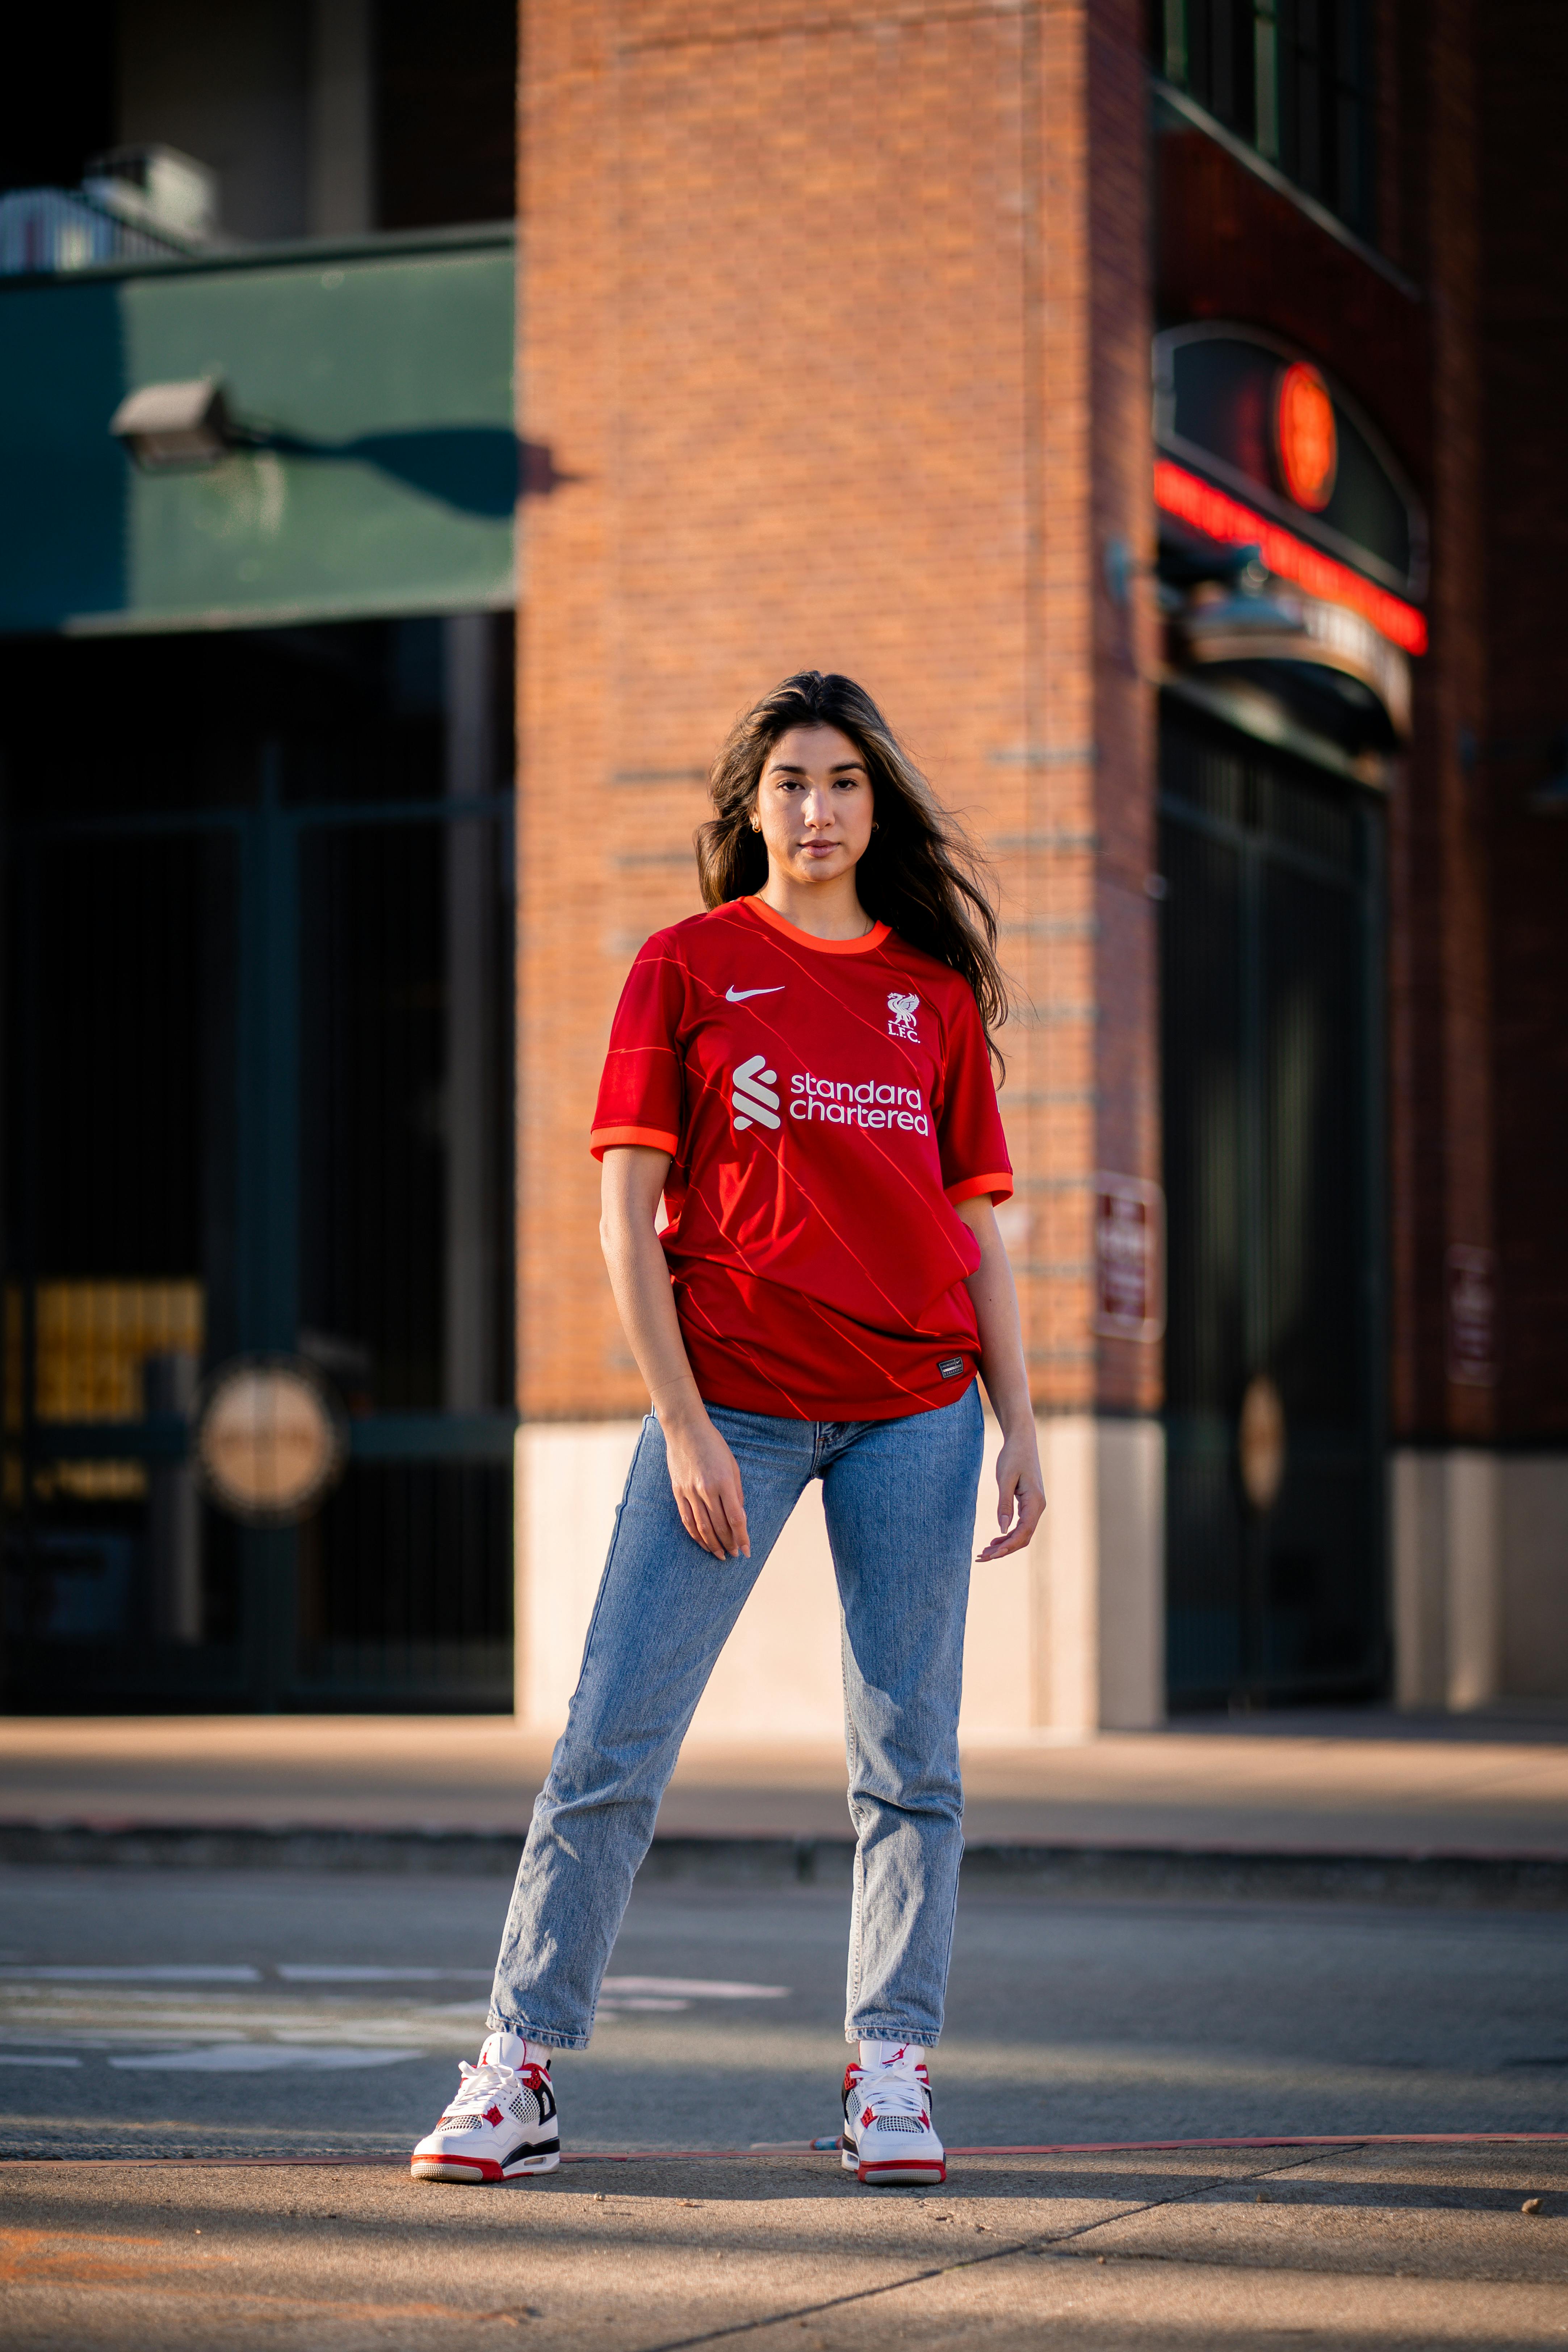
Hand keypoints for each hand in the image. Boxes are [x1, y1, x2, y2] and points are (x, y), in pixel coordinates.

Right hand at [662, 1411, 750, 1560]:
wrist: (685, 1429)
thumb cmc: (714, 1445)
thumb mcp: (732, 1465)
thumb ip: (736, 1493)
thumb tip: (739, 1517)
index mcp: (723, 1482)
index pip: (735, 1518)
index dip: (742, 1537)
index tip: (747, 1551)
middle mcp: (706, 1490)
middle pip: (720, 1526)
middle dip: (729, 1544)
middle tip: (735, 1554)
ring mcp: (690, 1492)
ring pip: (702, 1527)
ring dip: (713, 1545)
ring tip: (720, 1555)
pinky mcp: (678, 1492)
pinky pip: (687, 1519)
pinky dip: (695, 1535)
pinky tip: (703, 1543)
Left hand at [977, 1428, 1045, 1560]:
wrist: (1022, 1440)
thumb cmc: (1013, 1456)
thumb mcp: (1005, 1479)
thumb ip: (1004, 1504)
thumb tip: (1002, 1529)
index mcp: (1035, 1502)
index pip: (1024, 1531)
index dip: (1009, 1545)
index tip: (992, 1554)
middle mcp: (1038, 1507)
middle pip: (1023, 1537)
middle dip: (1004, 1550)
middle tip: (982, 1557)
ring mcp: (1034, 1506)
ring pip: (1022, 1533)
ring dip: (1005, 1544)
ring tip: (985, 1552)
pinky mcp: (1029, 1503)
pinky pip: (1020, 1524)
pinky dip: (1008, 1534)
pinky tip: (995, 1539)